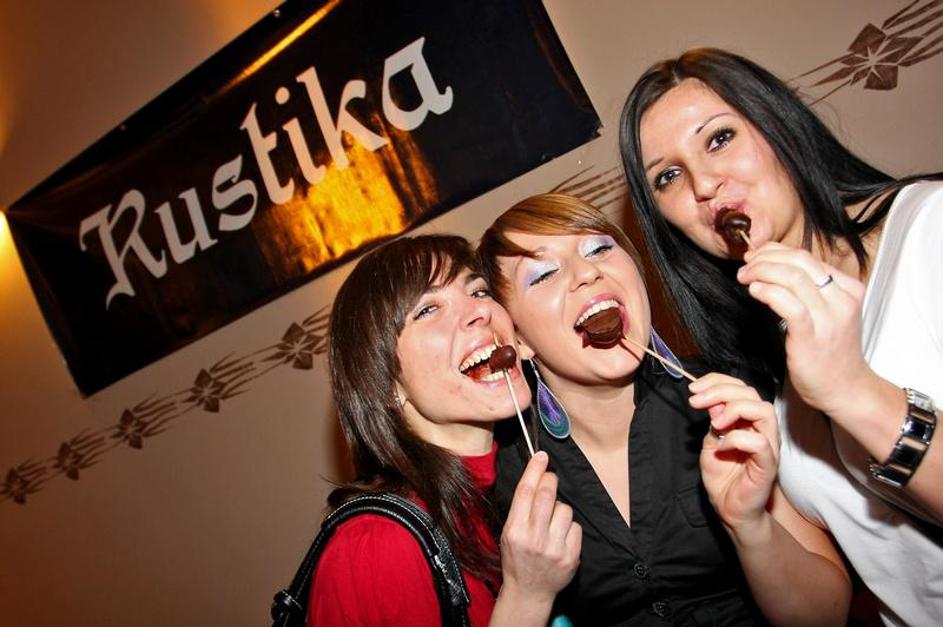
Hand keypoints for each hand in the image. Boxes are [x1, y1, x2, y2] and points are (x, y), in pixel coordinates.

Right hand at [500, 451, 580, 603]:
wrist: (529, 592)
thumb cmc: (517, 558)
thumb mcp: (508, 533)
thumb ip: (521, 508)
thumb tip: (536, 477)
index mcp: (514, 530)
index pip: (526, 491)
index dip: (535, 469)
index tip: (541, 456)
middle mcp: (533, 538)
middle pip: (547, 494)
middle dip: (550, 479)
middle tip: (550, 478)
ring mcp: (553, 548)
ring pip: (565, 509)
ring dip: (560, 508)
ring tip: (552, 521)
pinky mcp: (570, 556)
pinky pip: (576, 527)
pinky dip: (569, 527)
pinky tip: (560, 535)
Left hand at [690, 373, 778, 532]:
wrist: (729, 509)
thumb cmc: (723, 476)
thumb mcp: (710, 442)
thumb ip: (714, 422)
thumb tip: (712, 402)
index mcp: (748, 419)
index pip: (740, 388)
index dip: (717, 382)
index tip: (694, 389)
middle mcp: (762, 428)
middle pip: (751, 393)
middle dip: (720, 391)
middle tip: (696, 401)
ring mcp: (769, 445)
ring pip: (764, 411)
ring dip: (734, 409)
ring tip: (715, 422)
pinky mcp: (768, 464)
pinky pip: (760, 442)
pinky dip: (737, 439)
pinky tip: (721, 448)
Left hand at [737, 242, 876, 417]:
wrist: (846, 389)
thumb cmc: (830, 352)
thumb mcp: (829, 313)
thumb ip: (811, 290)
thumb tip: (777, 267)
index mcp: (849, 288)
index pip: (808, 257)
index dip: (776, 251)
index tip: (756, 255)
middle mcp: (842, 299)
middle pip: (800, 261)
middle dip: (766, 258)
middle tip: (746, 265)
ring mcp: (829, 317)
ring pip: (793, 277)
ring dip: (762, 272)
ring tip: (745, 277)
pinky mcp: (812, 335)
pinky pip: (789, 304)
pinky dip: (768, 292)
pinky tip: (754, 291)